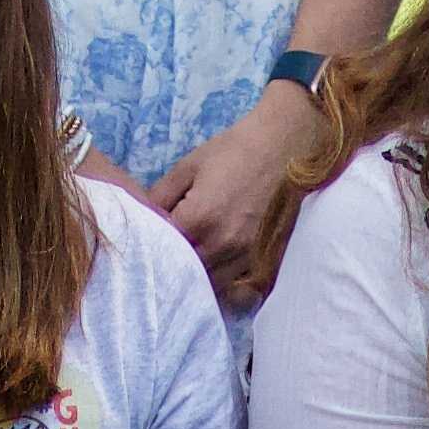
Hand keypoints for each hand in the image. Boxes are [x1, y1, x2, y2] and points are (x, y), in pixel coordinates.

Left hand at [148, 81, 319, 305]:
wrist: (286, 143)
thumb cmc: (235, 149)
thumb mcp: (188, 166)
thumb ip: (160, 196)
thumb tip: (142, 219)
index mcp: (199, 219)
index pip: (162, 249)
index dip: (151, 245)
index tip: (146, 241)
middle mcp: (222, 244)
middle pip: (185, 273)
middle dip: (172, 266)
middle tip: (164, 256)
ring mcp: (246, 255)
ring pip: (211, 285)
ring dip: (197, 278)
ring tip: (188, 266)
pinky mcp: (265, 258)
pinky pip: (238, 285)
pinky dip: (223, 282)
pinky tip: (215, 270)